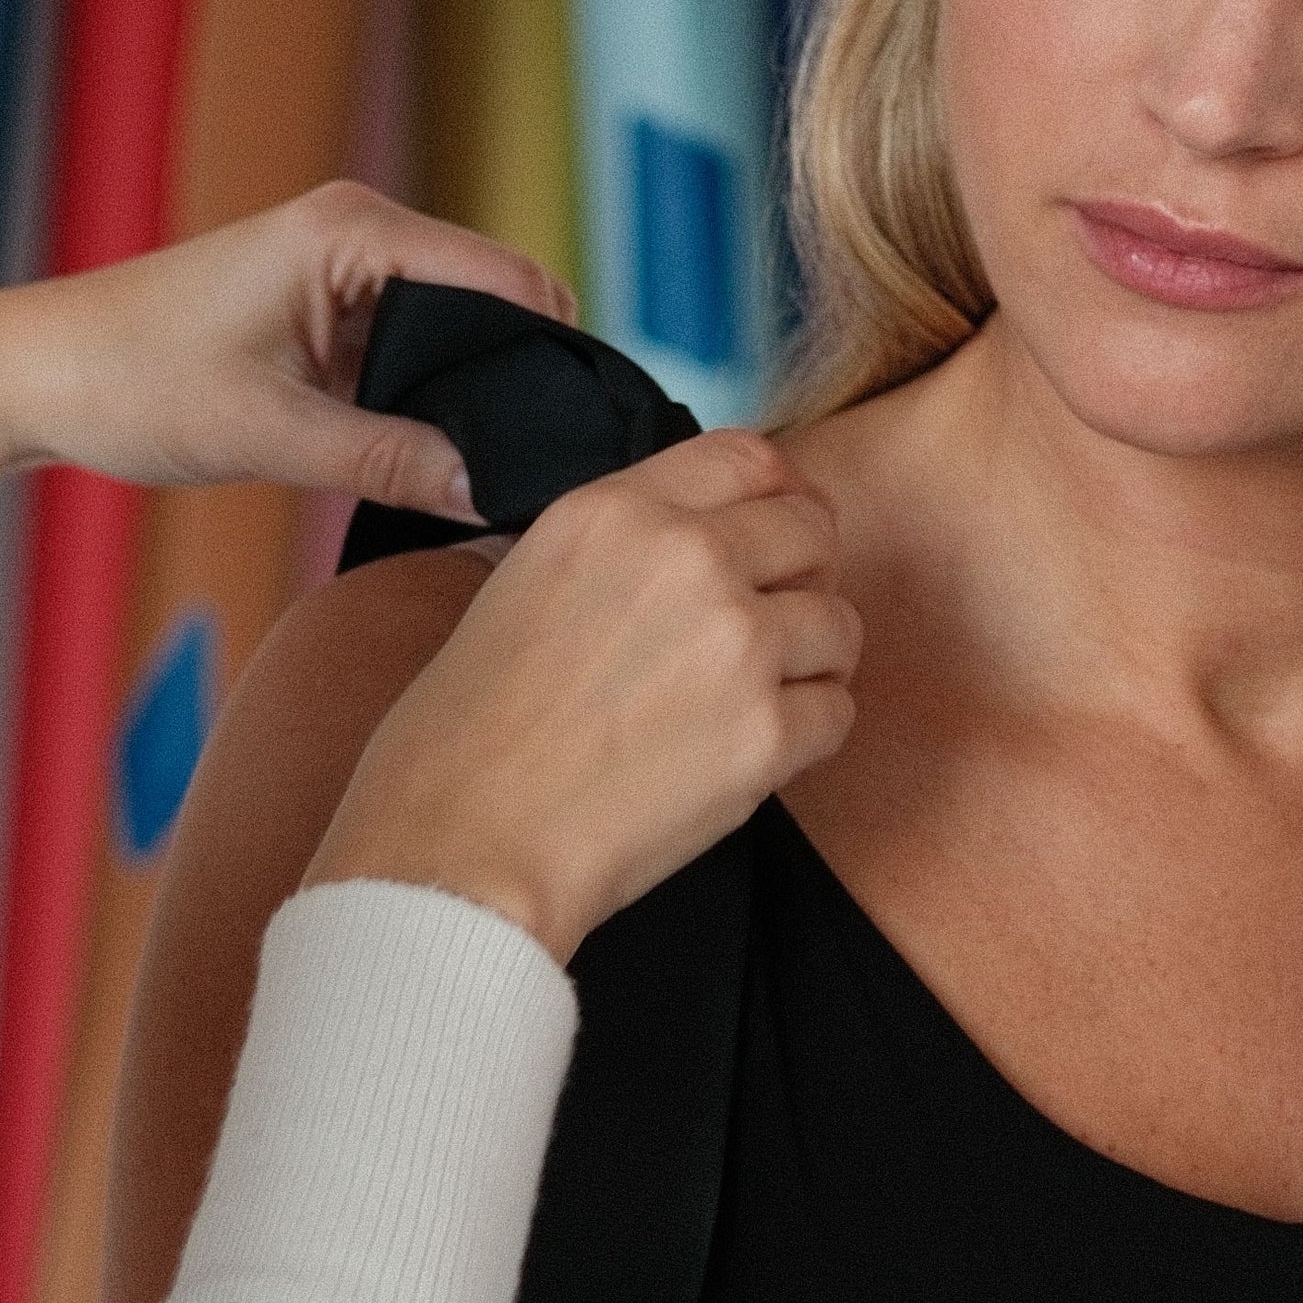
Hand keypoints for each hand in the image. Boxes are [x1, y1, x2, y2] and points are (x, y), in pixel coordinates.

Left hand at [0, 181, 570, 529]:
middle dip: (519, 385)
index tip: (585, 435)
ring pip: (454, 342)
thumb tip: (492, 494)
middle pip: (494, 309)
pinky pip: (408, 361)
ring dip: (471, 403)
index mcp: (353, 230)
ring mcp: (344, 277)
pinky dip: (426, 408)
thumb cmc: (130, 381)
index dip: (557, 354)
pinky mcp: (324, 319)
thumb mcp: (269, 434)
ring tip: (490, 482)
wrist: (36, 375)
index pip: (508, 282)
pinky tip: (432, 467)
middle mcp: (360, 236)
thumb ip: (388, 461)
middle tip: (539, 478)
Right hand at [302, 433, 859, 959]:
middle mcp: (688, 558)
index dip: (782, 494)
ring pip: (839, 624)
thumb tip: (692, 544)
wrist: (462, 846)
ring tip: (758, 702)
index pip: (746, 456)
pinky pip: (837, 713)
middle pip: (812, 530)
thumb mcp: (520, 584)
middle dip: (807, 577)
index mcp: (614, 512)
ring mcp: (736, 644)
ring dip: (814, 663)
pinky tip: (753, 756)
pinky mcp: (767, 735)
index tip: (784, 531)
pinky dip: (808, 736)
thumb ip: (619, 550)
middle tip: (774, 629)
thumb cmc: (464, 738)